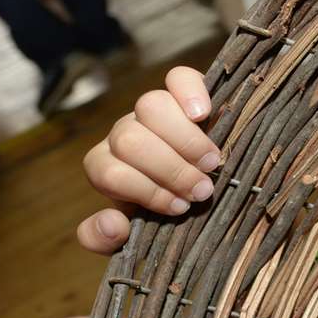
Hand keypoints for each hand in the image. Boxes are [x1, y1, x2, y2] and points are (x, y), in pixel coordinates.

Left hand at [78, 66, 220, 254]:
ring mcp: (150, 110)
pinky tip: (205, 114)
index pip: (107, 172)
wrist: (196, 189)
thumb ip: (107, 240)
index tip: (179, 207)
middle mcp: (124, 134)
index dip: (144, 190)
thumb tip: (112, 224)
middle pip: (130, 139)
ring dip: (185, 139)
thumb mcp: (132, 236)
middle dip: (169, 169)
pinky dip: (190, 92)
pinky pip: (177, 77)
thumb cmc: (163, 215)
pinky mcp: (180, 91)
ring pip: (150, 106)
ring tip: (211, 163)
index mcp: (106, 167)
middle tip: (201, 190)